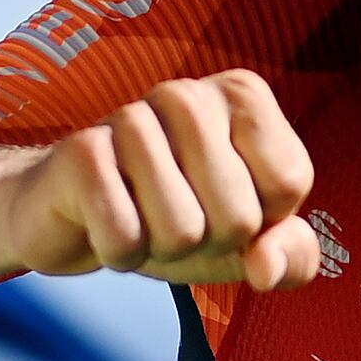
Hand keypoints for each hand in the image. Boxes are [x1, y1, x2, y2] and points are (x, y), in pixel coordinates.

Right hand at [14, 69, 321, 289]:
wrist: (70, 215)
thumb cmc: (171, 217)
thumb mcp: (245, 243)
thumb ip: (290, 256)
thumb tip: (267, 266)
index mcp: (243, 97)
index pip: (288, 184)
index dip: (259, 221)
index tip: (223, 205)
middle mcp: (189, 94)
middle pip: (239, 216)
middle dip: (208, 243)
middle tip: (174, 216)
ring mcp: (131, 117)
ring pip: (183, 231)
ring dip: (160, 248)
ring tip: (140, 217)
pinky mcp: (82, 152)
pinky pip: (125, 238)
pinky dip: (119, 252)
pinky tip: (104, 222)